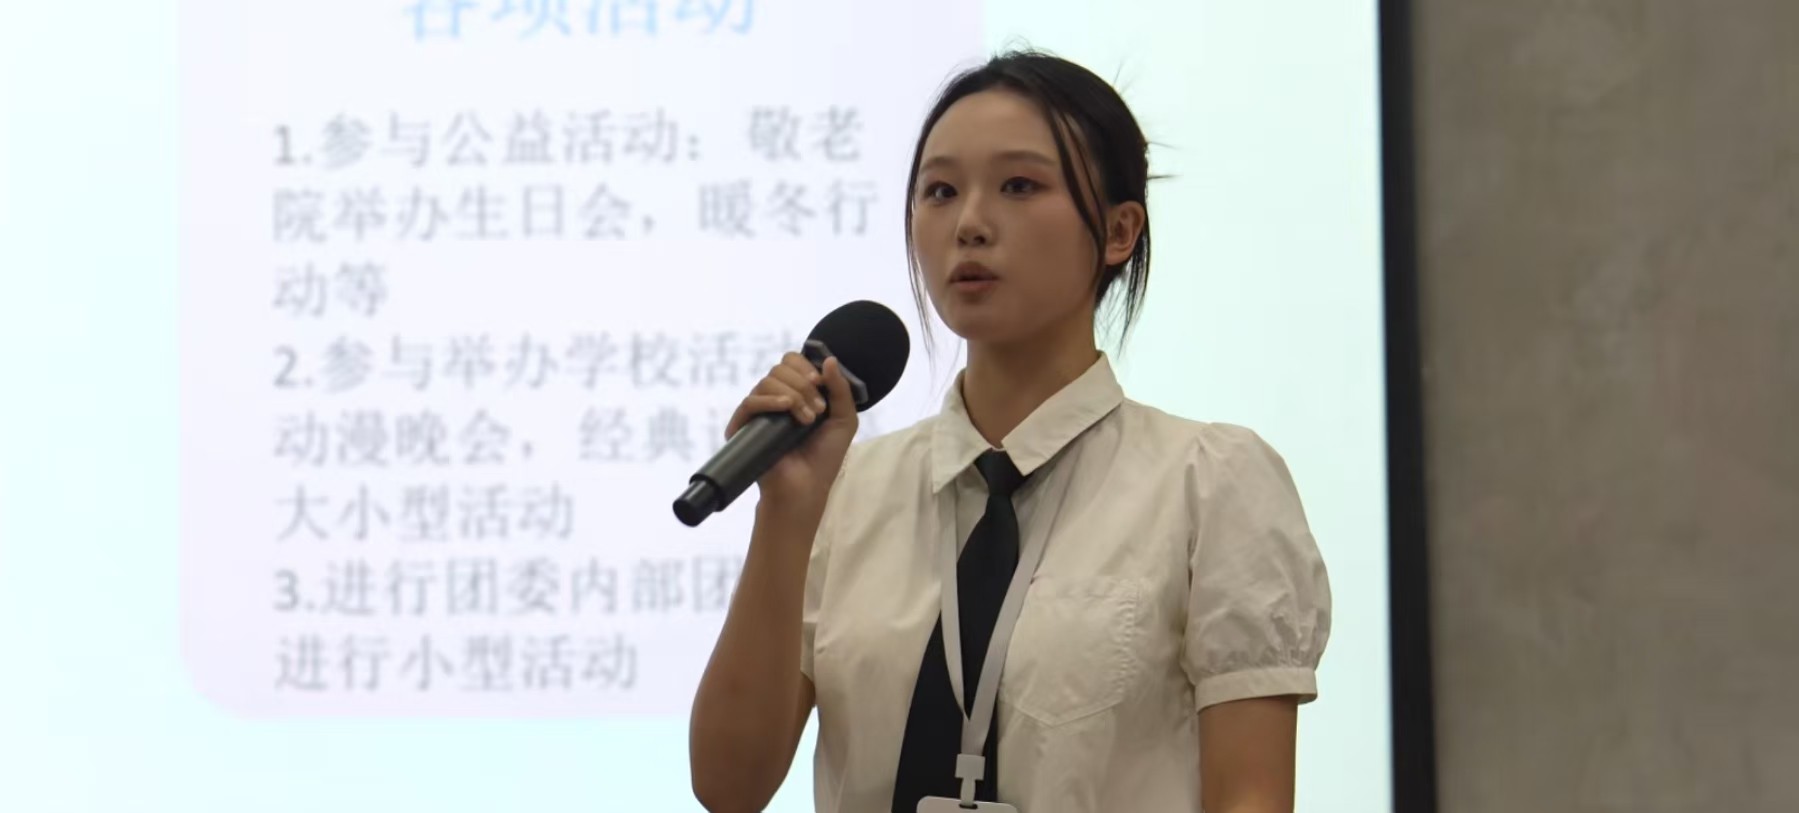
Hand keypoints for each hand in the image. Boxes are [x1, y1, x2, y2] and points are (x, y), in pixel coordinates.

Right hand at [723, 352, 858, 514]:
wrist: (806, 487)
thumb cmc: (825, 458)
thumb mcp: (843, 420)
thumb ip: (840, 389)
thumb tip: (829, 359)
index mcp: (795, 393)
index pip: (791, 362)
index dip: (805, 366)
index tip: (819, 383)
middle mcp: (774, 399)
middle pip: (780, 368)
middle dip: (803, 384)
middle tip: (818, 410)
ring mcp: (758, 413)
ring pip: (767, 381)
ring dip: (793, 395)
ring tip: (806, 420)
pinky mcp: (743, 427)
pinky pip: (749, 402)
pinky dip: (769, 399)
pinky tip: (785, 406)